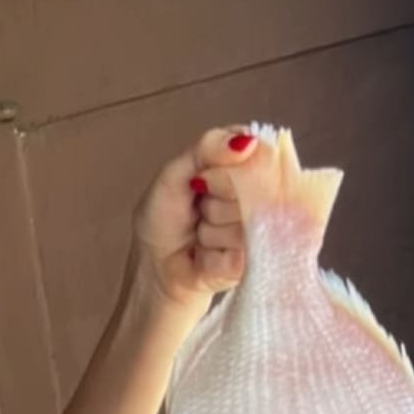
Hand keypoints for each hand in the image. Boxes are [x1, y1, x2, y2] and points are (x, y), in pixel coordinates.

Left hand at [130, 125, 259, 312]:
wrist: (154, 271)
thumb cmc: (162, 222)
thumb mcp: (173, 173)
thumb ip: (207, 148)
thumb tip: (247, 142)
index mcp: (241, 167)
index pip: (258, 152)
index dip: (228, 166)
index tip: (202, 179)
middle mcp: (256, 197)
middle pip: (252, 185)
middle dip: (216, 197)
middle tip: (199, 207)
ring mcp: (258, 230)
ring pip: (244, 221)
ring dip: (211, 230)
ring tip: (201, 235)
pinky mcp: (253, 262)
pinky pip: (240, 251)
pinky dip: (212, 255)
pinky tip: (205, 257)